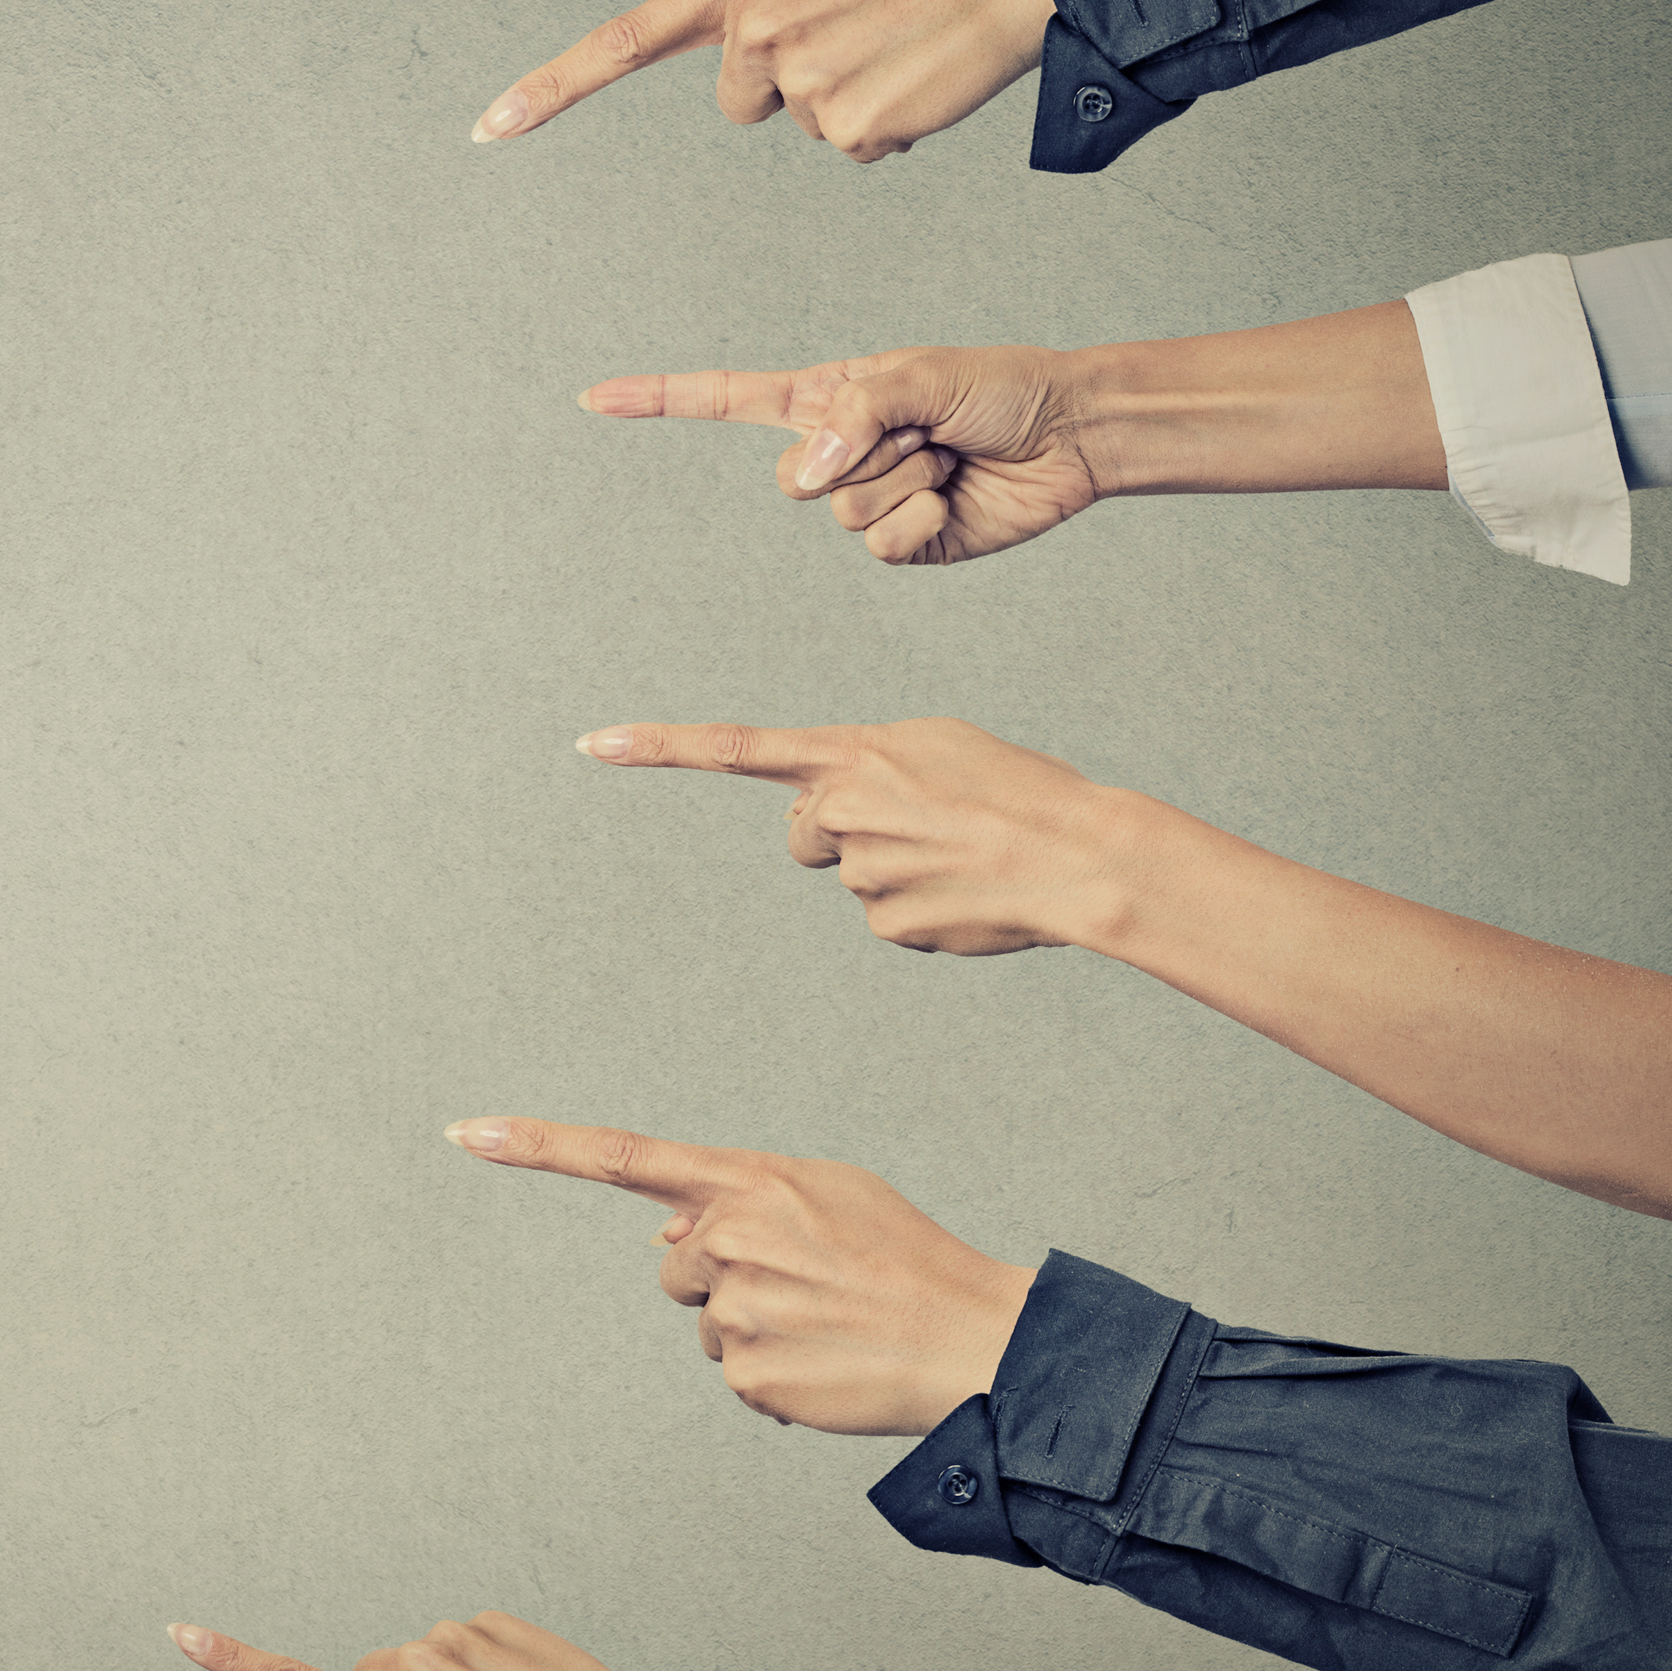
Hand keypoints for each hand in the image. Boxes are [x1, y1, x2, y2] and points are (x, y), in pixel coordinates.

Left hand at [449, 1117, 1028, 1434]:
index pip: (623, 1156)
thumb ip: (740, 1196)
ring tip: (826, 1325)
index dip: (537, 1145)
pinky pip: (733, 1377)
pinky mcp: (746, 1375)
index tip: (465, 1132)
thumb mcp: (829, 1192)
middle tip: (806, 1287)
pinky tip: (826, 1365)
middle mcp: (729, 1237)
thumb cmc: (903, 1258)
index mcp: (748, 1180)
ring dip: (751, 1329)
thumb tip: (662, 1232)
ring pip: (704, 1324)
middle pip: (677, 1266)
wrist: (970, 1339)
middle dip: (722, 1278)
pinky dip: (773, 1378)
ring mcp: (733, 1309)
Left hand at [474, 0, 1050, 159]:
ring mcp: (805, 80)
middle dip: (786, 76)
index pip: (620, 41)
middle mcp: (756, 31)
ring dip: (843, 94)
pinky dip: (884, 122)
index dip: (549, 89)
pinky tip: (910, 69)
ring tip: (885, 38)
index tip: (488, 129)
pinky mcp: (857, 125)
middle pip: (735, 99)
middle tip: (848, 23)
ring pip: (799, 123)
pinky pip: (852, 147)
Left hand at [578, 716, 1146, 954]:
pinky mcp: (883, 926)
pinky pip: (884, 919)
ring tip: (962, 856)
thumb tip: (819, 809)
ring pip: (850, 876)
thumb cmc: (1018, 789)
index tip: (591, 744)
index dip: (659, 747)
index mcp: (851, 752)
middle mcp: (839, 809)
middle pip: (804, 832)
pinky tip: (967, 895)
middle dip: (842, 832)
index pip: (734, 747)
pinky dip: (919, 910)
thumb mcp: (935, 745)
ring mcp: (857, 873)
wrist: (1079, 854)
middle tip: (920, 824)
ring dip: (893, 869)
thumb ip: (864, 764)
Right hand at [582, 347, 1106, 563]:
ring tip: (948, 461)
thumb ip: (854, 415)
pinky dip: (923, 526)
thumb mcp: (920, 377)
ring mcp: (868, 502)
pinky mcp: (904, 546)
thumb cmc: (999, 387)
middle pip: (792, 482)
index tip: (595, 399)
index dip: (660, 401)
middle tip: (923, 434)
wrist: (1069, 436)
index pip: (725, 400)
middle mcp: (839, 451)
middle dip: (862, 456)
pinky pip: (883, 550)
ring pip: (843, 518)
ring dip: (905, 487)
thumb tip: (808, 473)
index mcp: (828, 398)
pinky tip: (956, 501)